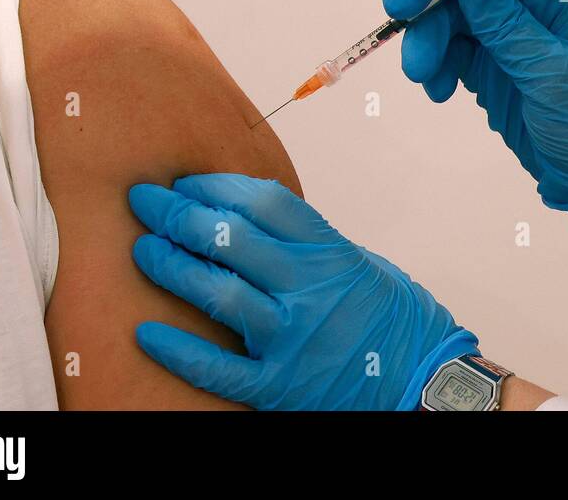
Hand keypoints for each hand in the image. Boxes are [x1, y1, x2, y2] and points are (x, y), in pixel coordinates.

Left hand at [128, 173, 477, 409]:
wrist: (423, 381)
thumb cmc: (394, 320)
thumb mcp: (361, 266)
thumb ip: (310, 246)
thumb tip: (251, 219)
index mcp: (331, 254)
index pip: (266, 204)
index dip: (218, 185)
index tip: (187, 181)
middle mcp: (310, 290)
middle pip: (232, 239)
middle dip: (180, 214)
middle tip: (146, 202)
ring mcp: (293, 338)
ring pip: (219, 293)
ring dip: (173, 267)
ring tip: (144, 249)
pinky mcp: (279, 386)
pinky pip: (218, 367)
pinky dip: (179, 350)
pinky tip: (146, 332)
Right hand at [383, 0, 567, 221]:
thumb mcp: (556, 76)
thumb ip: (510, 27)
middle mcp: (532, 4)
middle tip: (396, 10)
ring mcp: (508, 35)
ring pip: (450, 13)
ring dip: (425, 36)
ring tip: (420, 74)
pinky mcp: (490, 66)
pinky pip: (448, 50)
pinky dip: (434, 65)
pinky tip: (437, 91)